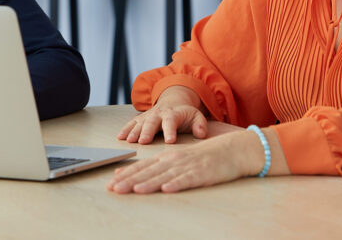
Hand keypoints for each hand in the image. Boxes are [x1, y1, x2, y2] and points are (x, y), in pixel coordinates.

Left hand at [107, 129, 261, 193]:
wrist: (230, 150)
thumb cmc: (202, 158)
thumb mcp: (177, 161)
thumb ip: (157, 168)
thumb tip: (134, 178)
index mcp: (167, 157)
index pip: (142, 166)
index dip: (126, 175)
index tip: (111, 183)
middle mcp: (174, 160)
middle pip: (149, 172)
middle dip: (130, 180)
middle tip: (115, 189)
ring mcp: (188, 166)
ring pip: (165, 176)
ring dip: (149, 183)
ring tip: (135, 190)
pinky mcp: (202, 173)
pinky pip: (187, 180)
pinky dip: (176, 184)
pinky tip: (167, 189)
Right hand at [117, 86, 207, 143]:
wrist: (173, 103)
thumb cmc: (185, 115)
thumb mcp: (196, 117)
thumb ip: (200, 125)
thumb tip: (201, 134)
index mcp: (173, 114)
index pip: (171, 122)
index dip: (170, 131)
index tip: (169, 141)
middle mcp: (158, 114)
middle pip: (152, 122)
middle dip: (147, 131)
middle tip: (144, 141)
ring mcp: (148, 116)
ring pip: (139, 123)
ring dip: (134, 131)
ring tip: (130, 141)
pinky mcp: (140, 119)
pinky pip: (131, 123)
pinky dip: (125, 129)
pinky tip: (120, 137)